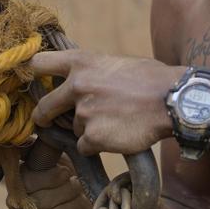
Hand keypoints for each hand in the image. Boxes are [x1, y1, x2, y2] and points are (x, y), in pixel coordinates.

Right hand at [10, 157, 92, 208]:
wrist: (83, 203)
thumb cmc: (68, 179)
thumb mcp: (59, 161)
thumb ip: (49, 151)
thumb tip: (47, 136)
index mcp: (19, 182)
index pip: (31, 181)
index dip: (54, 177)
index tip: (67, 173)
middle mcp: (17, 205)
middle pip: (41, 201)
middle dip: (67, 192)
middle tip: (76, 186)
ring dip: (72, 207)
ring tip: (78, 200)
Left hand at [28, 49, 176, 156]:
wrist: (174, 101)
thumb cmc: (152, 79)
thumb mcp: (117, 63)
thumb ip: (93, 71)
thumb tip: (77, 80)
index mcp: (81, 62)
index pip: (38, 64)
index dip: (35, 75)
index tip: (37, 83)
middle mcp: (77, 86)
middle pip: (44, 107)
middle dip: (45, 116)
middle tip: (48, 120)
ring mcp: (83, 113)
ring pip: (72, 129)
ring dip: (87, 129)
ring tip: (115, 122)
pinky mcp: (93, 137)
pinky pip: (85, 146)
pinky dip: (98, 145)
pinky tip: (117, 135)